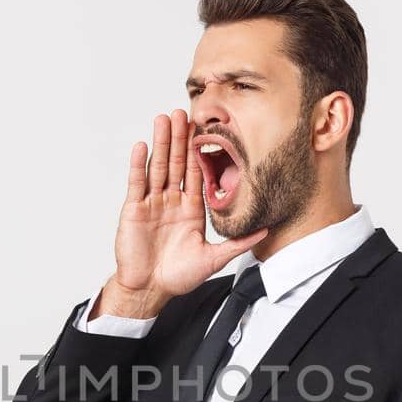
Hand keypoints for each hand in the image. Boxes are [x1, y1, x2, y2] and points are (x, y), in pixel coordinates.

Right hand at [93, 109, 266, 318]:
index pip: (196, 173)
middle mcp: (171, 201)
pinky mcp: (134, 210)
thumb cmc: (178, 277)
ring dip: (160, 143)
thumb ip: (238, 243)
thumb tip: (267, 230)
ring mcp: (151, 203)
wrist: (149, 290)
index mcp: (191, 208)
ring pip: (157, 167)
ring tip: (163, 119)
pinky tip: (143, 145)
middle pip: (176, 163)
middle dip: (179, 138)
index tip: (205, 129)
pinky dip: (139, 164)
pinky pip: (137, 183)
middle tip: (184, 112)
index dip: (200, 151)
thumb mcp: (214, 258)